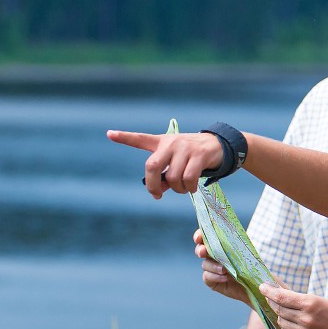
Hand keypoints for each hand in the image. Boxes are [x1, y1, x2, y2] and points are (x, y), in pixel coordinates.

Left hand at [108, 129, 225, 197]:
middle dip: (153, 185)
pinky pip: (189, 178)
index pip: (140, 139)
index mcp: (161, 142)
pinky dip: (190, 188)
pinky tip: (193, 187)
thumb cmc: (192, 156)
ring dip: (178, 190)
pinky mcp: (199, 155)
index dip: (124, 137)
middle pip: (152, 166)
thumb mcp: (176, 161)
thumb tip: (159, 190)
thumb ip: (165, 175)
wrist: (218, 145)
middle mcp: (170, 143)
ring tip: (184, 189)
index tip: (109, 134)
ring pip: (173, 177)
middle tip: (157, 194)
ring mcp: (185, 148)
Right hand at [194, 230, 249, 304]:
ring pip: (205, 264)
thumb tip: (231, 233)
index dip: (199, 235)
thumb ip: (237, 244)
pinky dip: (215, 276)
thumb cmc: (252, 265)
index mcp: (220, 245)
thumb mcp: (247, 252)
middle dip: (200, 250)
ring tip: (224, 269)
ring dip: (213, 266)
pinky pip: (207, 277)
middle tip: (204, 252)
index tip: (199, 237)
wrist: (255, 284)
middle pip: (200, 250)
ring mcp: (212, 269)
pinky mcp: (212, 281)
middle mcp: (213, 256)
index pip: (206, 237)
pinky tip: (224, 278)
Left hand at [258, 284, 327, 328]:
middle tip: (271, 297)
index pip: (282, 297)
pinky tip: (294, 325)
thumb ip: (296, 297)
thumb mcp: (317, 300)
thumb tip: (276, 289)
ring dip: (281, 316)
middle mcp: (306, 320)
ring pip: (281, 322)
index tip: (262, 287)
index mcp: (310, 304)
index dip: (269, 291)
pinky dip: (286, 328)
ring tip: (290, 313)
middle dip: (273, 302)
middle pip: (279, 309)